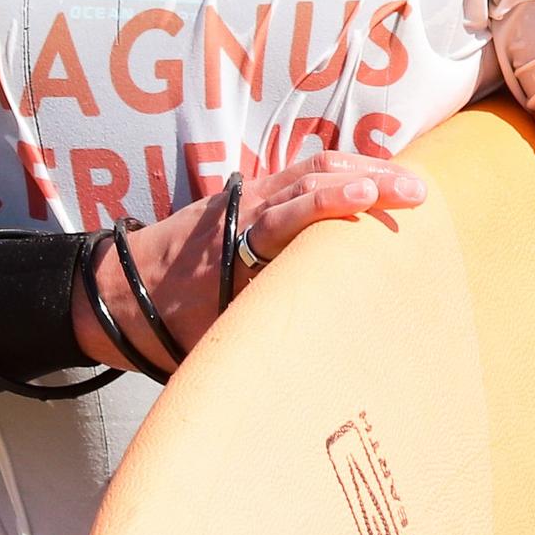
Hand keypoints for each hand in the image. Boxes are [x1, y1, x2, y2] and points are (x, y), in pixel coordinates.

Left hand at [72, 149, 429, 372]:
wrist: (115, 286)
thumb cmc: (165, 321)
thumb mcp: (209, 339)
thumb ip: (256, 338)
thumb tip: (311, 368)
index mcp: (234, 243)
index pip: (291, 212)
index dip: (330, 203)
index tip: (367, 196)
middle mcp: (245, 208)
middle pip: (314, 178)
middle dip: (371, 179)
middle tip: (419, 191)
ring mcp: (249, 193)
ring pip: (315, 166)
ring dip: (366, 169)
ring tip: (412, 181)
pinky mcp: (252, 191)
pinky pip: (306, 169)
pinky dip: (346, 168)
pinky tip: (376, 177)